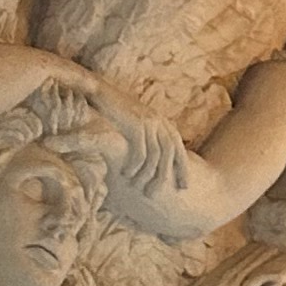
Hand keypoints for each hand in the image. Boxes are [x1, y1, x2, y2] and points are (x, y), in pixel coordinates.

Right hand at [65, 72, 187, 212]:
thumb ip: (148, 138)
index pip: (179, 149)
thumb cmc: (116, 111)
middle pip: (170, 155)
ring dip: (147, 174)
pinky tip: (126, 174)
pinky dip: (134, 165)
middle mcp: (160, 122)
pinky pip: (140, 151)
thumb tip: (152, 160)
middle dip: (165, 176)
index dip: (183, 169)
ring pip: (155, 156)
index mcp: (163, 123)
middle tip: (155, 193)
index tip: (184, 186)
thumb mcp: (137, 123)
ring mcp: (149, 123)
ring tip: (138, 187)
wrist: (100, 92)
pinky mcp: (135, 124)